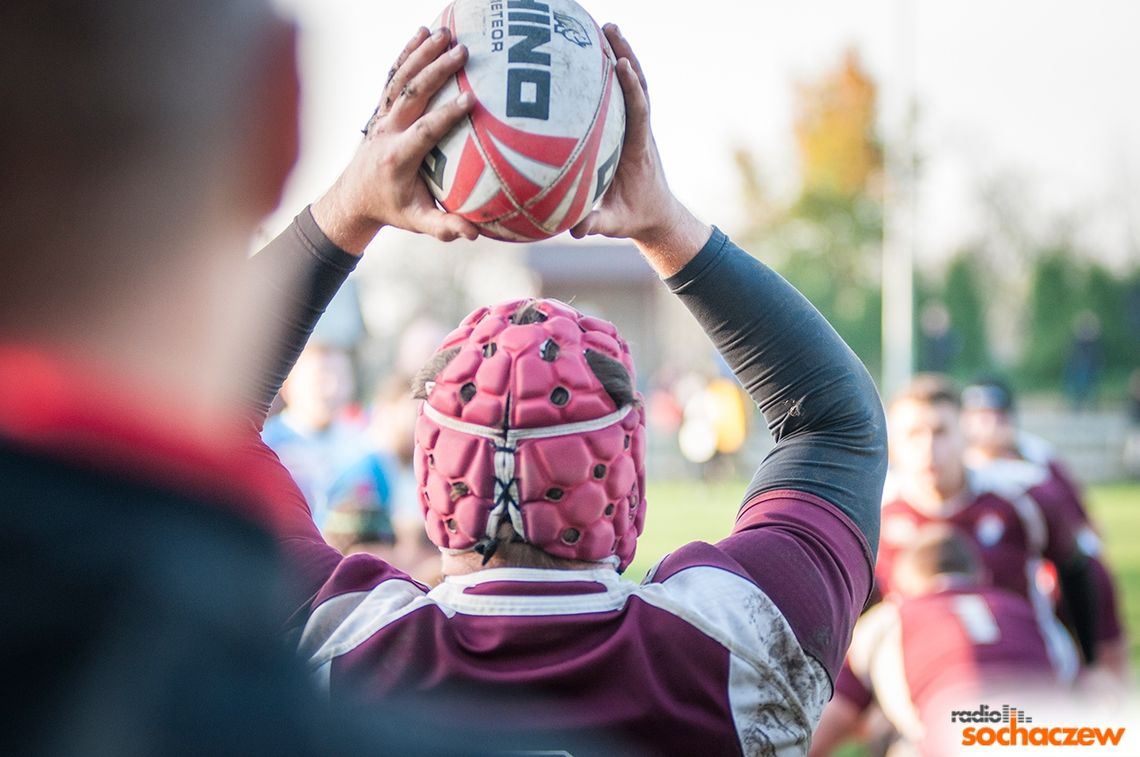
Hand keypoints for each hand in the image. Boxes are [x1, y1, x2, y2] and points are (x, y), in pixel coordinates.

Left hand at [312, 27, 478, 253]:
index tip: (471, 100)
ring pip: (400, 79)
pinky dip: (406, 52)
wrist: (354, 197)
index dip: (446, 115)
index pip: (424, 132)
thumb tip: (474, 233)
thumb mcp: (417, 223)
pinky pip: (394, 76)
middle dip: (436, 71)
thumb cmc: (392, 209)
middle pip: (411, 94)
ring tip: (446, 33)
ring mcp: (382, 117)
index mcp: (397, 158)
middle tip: (463, 52)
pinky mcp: (381, 109)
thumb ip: (444, 227)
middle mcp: (386, 132)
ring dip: (422, 53)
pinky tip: (423, 32)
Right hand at [570, 24, 710, 275]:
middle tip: (607, 28)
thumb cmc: (635, 217)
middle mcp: (642, 131)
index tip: (620, 64)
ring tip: (603, 27)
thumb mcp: (615, 224)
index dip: (630, 88)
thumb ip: (595, 224)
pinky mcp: (631, 127)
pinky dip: (613, 71)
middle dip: (625, 55)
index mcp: (639, 149)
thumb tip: (573, 227)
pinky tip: (595, 54)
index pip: (638, 112)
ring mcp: (638, 127)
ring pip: (633, 84)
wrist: (658, 214)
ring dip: (621, 54)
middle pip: (638, 85)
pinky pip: (623, 93)